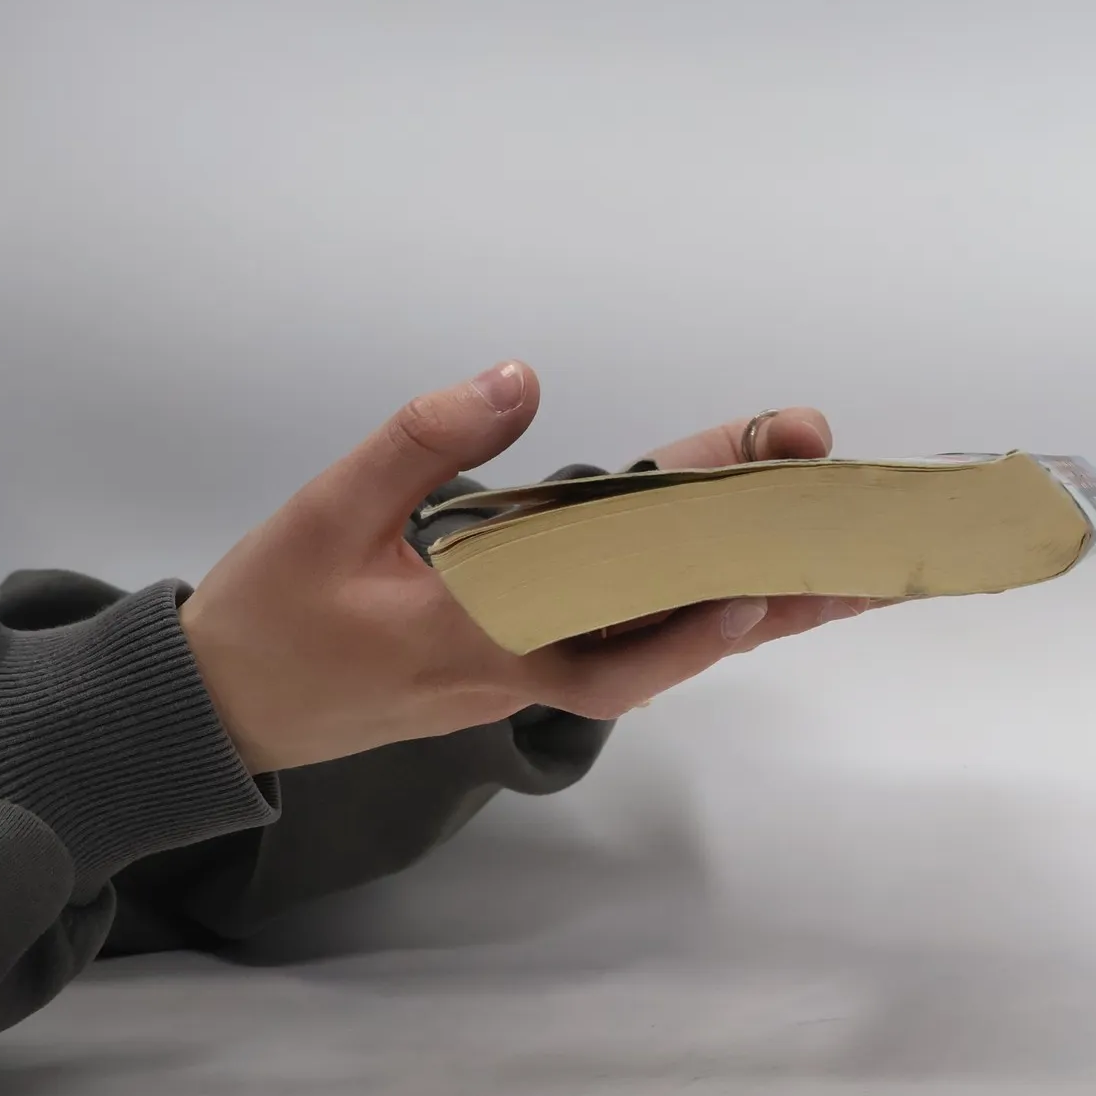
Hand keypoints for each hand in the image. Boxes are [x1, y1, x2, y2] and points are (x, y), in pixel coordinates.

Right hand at [179, 363, 867, 772]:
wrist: (230, 716)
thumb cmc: (271, 615)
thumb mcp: (322, 513)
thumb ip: (420, 443)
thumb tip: (521, 380)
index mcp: (479, 624)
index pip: (613, 571)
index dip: (696, 534)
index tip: (770, 492)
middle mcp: (527, 663)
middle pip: (675, 628)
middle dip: (771, 575)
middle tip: (865, 531)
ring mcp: (532, 680)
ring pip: (668, 649)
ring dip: (758, 610)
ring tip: (848, 571)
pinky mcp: (527, 676)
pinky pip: (634, 652)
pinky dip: (699, 625)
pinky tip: (750, 595)